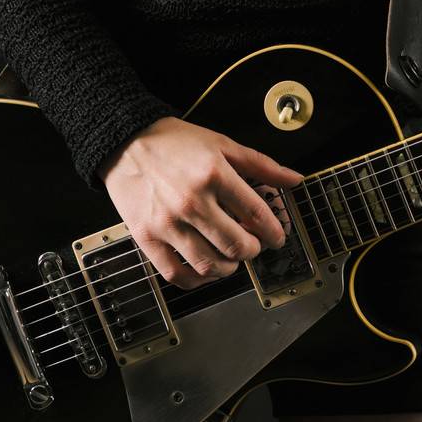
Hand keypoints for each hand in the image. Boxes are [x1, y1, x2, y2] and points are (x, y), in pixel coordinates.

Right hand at [99, 117, 302, 289]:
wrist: (126, 141)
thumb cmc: (174, 142)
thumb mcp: (222, 144)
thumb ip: (262, 164)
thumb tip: (295, 179)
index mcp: (214, 174)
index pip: (256, 215)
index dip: (274, 232)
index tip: (276, 237)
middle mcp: (192, 201)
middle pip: (236, 245)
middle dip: (253, 251)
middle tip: (253, 246)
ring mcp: (168, 222)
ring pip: (209, 265)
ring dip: (228, 268)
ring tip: (231, 259)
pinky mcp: (146, 237)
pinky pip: (176, 274)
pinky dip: (196, 280)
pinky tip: (204, 271)